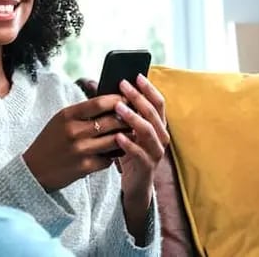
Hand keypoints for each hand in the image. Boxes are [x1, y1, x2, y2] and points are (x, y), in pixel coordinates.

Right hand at [22, 95, 129, 190]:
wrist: (34, 169)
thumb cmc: (51, 141)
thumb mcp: (61, 120)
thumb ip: (83, 111)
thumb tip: (110, 101)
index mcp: (67, 115)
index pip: (99, 103)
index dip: (118, 100)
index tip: (128, 99)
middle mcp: (74, 131)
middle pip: (111, 121)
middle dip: (127, 119)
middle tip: (136, 117)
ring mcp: (80, 150)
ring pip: (114, 140)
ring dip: (126, 137)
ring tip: (132, 133)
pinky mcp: (84, 167)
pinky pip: (108, 159)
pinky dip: (114, 155)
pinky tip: (116, 152)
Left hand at [114, 74, 168, 208]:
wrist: (135, 184)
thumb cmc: (128, 152)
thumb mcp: (126, 129)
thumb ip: (119, 111)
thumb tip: (97, 86)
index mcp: (158, 125)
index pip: (158, 102)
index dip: (148, 88)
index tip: (136, 75)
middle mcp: (161, 136)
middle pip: (153, 113)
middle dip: (138, 97)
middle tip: (123, 85)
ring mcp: (156, 152)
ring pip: (149, 132)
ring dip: (133, 117)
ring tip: (119, 107)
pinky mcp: (147, 166)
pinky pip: (139, 154)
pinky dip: (129, 144)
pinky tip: (117, 136)